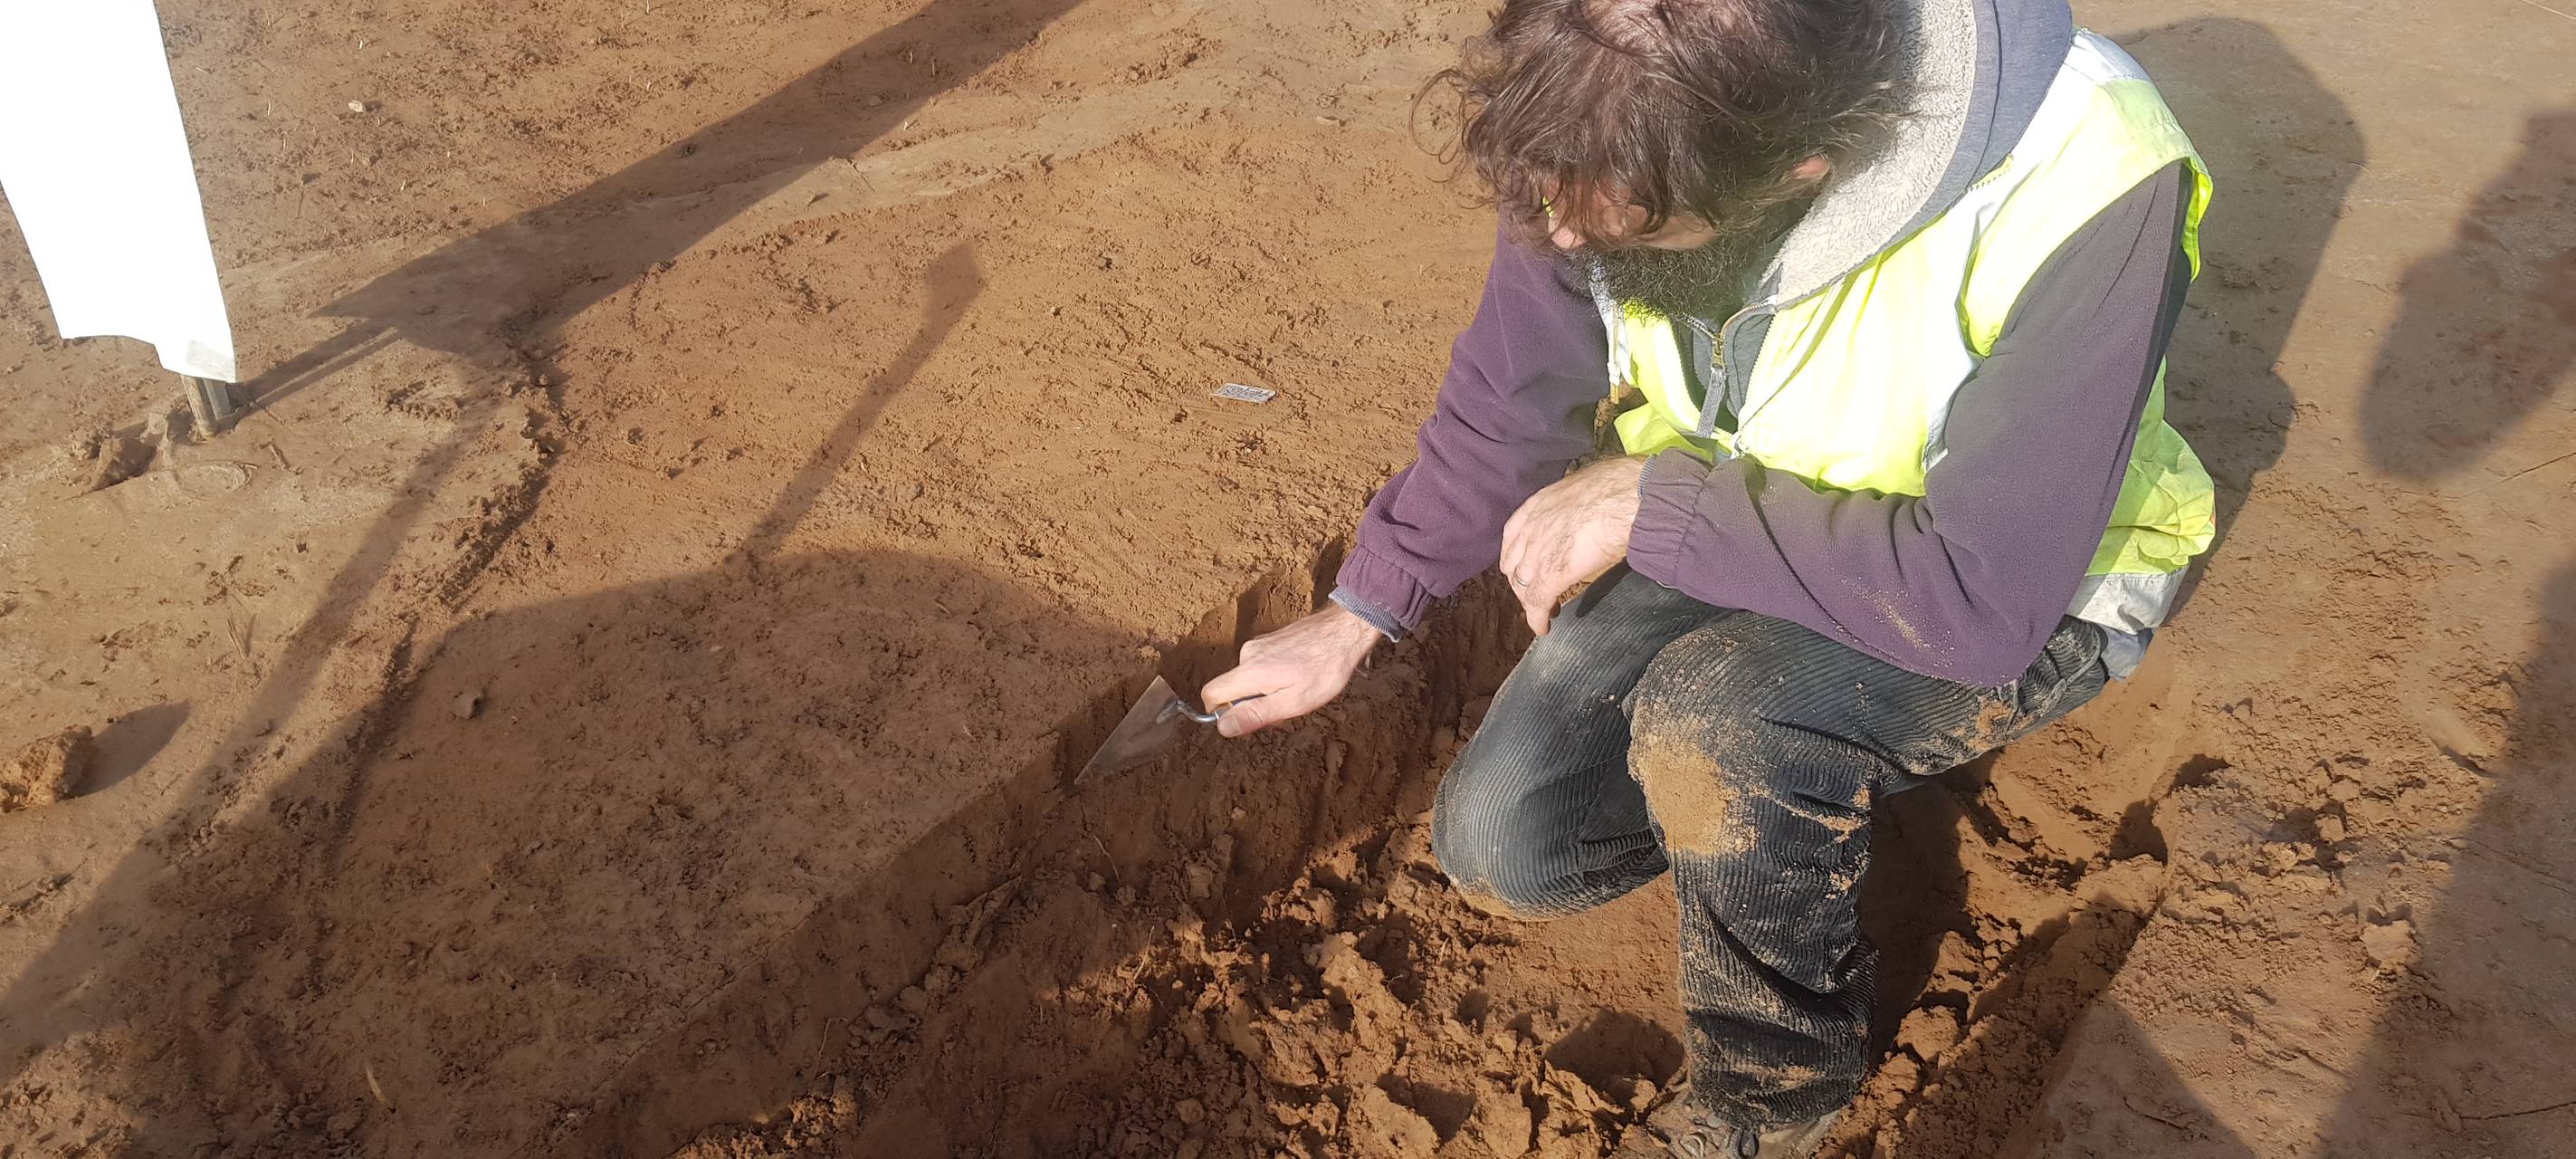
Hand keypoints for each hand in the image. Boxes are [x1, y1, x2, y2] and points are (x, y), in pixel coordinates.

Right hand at [1201, 604, 1383, 736]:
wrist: (1344, 632)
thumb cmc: (1323, 670)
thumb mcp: (1292, 702)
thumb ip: (1254, 714)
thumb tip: (1222, 727)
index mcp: (1249, 672)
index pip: (1210, 694)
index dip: (1220, 712)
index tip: (1246, 720)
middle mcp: (1247, 655)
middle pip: (1231, 688)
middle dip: (1251, 705)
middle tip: (1284, 709)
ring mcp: (1259, 645)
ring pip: (1248, 678)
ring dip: (1265, 691)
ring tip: (1297, 691)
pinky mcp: (1270, 640)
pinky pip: (1260, 666)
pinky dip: (1273, 678)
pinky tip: (1298, 677)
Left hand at [1501, 456, 1645, 634]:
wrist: (1628, 498)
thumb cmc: (1620, 486)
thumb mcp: (1587, 486)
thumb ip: (1578, 503)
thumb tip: (1594, 507)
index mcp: (1538, 505)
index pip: (1513, 536)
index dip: (1519, 555)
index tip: (1528, 565)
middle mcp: (1530, 529)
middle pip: (1514, 564)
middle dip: (1523, 581)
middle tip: (1537, 591)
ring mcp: (1537, 553)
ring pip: (1524, 586)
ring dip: (1532, 602)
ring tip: (1546, 613)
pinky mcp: (1551, 575)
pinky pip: (1537, 603)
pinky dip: (1537, 619)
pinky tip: (1543, 628)